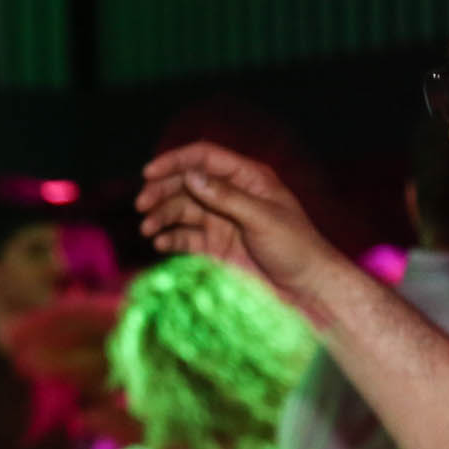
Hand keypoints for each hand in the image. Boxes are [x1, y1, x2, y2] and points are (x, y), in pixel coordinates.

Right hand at [134, 142, 337, 295]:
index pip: (204, 158)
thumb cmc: (295, 248)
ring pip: (181, 211)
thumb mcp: (262, 218)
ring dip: (161, 217)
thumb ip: (226, 197)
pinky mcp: (214, 248)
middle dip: (161, 192)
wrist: (306, 291)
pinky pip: (184, 238)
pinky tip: (160, 244)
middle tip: (142, 206)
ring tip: (148, 230)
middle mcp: (230, 196)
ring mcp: (221, 222)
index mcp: (247, 178)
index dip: (175, 161)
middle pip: (186, 183)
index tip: (149, 173)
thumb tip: (190, 177)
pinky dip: (170, 239)